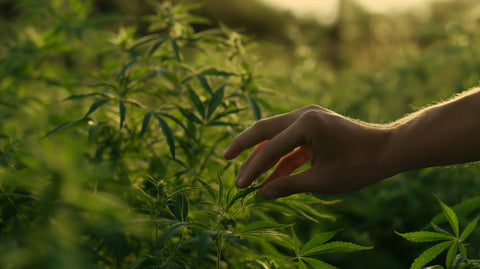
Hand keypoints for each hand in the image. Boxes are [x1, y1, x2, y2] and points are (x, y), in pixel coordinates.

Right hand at [223, 105, 393, 198]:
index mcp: (306, 124)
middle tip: (225, 159)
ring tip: (247, 174)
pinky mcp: (314, 125)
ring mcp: (309, 117)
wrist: (388, 150)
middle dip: (244, 146)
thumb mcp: (321, 180)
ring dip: (262, 154)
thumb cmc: (359, 165)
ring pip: (275, 134)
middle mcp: (304, 114)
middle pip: (264, 129)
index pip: (270, 148)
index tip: (239, 186)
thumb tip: (260, 194)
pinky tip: (272, 176)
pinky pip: (290, 141)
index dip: (252, 169)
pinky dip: (281, 157)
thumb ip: (288, 186)